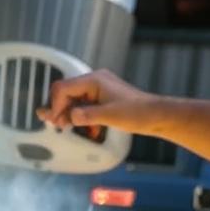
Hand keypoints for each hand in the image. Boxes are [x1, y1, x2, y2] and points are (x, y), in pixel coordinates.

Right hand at [36, 69, 159, 138]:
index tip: (53, 121)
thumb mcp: (109, 116)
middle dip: (59, 108)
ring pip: (75, 100)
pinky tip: (88, 130)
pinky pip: (85, 105)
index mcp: (94, 80)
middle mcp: (94, 81)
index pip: (63, 88)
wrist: (155, 115)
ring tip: (66, 127)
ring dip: (70, 114)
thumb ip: (86, 116)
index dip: (55, 104)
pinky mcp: (103, 98)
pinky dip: (82, 116)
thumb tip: (69, 117)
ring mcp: (99, 89)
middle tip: (54, 124)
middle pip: (66, 92)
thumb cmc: (137, 113)